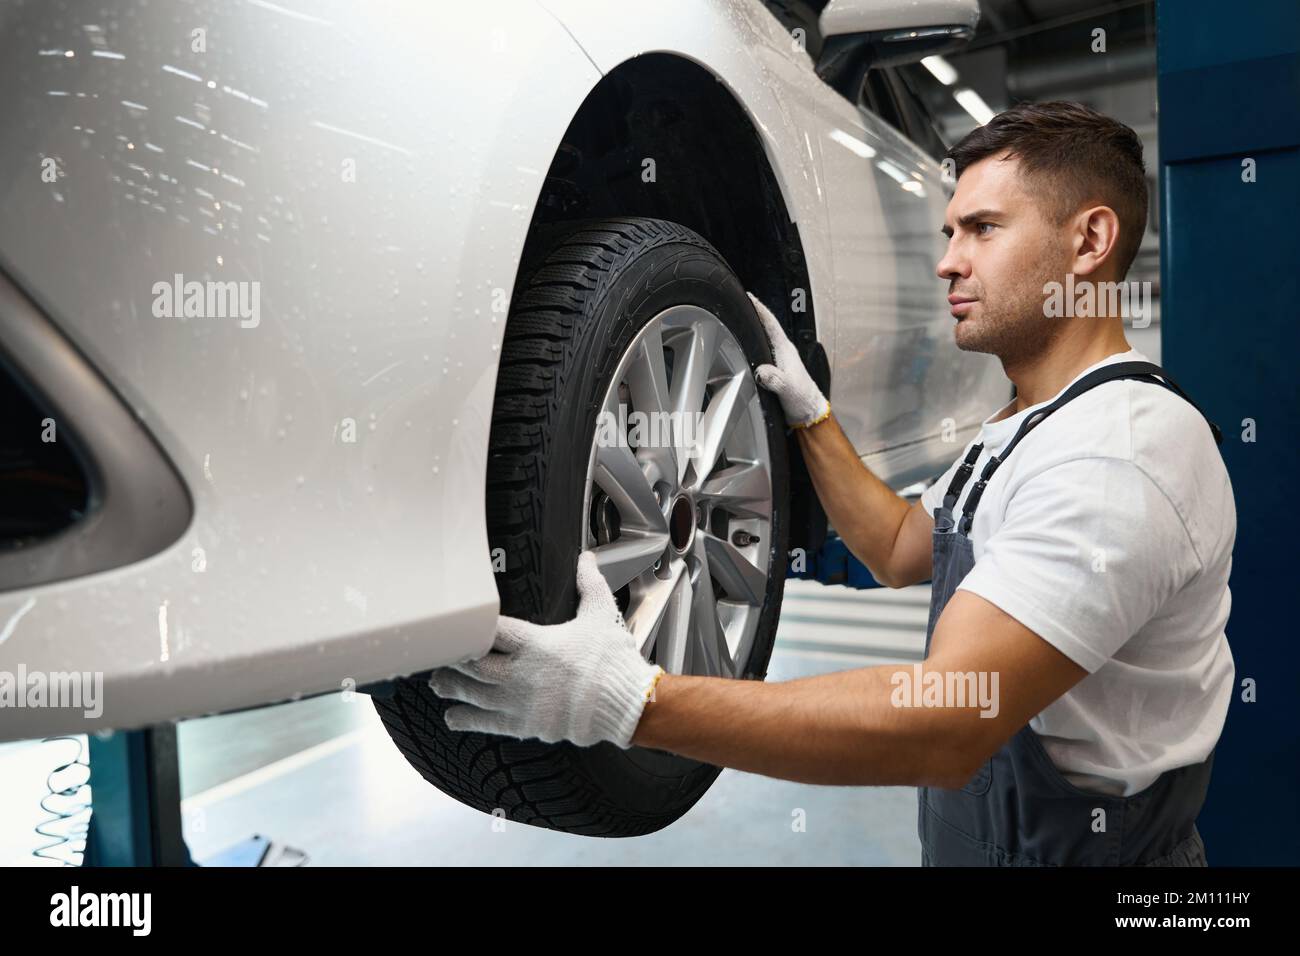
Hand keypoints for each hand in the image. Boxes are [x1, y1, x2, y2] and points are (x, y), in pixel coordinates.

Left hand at [428, 552, 664, 747]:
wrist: (627, 704)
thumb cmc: (613, 663)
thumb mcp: (601, 615)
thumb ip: (588, 585)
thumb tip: (587, 559)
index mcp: (535, 642)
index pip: (492, 629)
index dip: (472, 625)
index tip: (459, 622)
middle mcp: (521, 672)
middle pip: (472, 662)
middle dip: (453, 658)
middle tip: (442, 654)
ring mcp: (520, 701)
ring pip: (472, 692)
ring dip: (452, 686)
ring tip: (439, 682)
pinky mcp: (524, 724)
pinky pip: (485, 722)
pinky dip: (465, 719)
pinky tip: (452, 716)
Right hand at [748, 292, 830, 428]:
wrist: (809, 411)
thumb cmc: (802, 399)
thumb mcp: (787, 389)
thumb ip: (775, 379)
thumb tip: (761, 372)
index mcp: (786, 350)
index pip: (771, 324)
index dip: (760, 309)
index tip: (749, 296)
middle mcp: (784, 351)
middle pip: (768, 326)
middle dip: (755, 312)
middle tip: (742, 302)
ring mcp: (781, 359)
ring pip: (766, 337)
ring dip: (756, 326)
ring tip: (744, 317)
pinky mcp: (778, 367)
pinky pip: (764, 349)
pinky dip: (756, 342)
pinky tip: (750, 344)